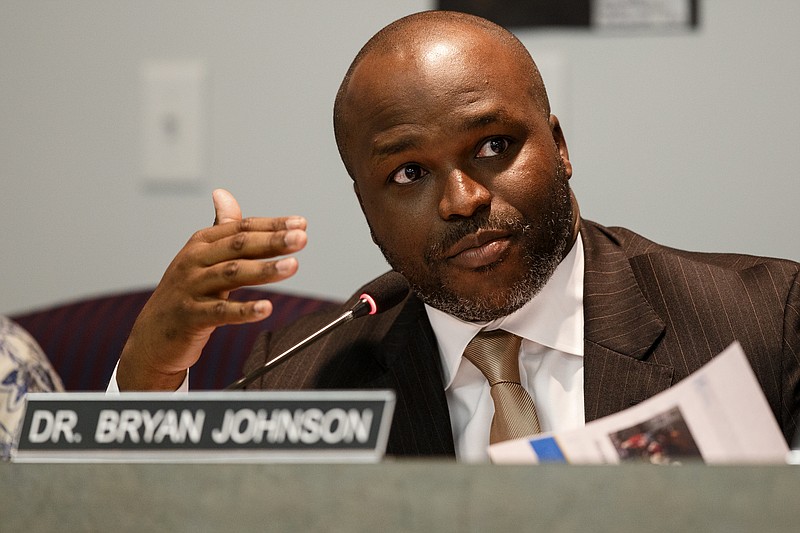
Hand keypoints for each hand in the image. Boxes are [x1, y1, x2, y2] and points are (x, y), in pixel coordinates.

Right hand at [117, 189, 306, 390]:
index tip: (300, 224)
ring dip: (264, 270)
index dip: (272, 225)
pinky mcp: (190, 316)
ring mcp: (191, 287)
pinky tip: (266, 308)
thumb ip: (220, 228)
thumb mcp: (201, 257)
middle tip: (301, 239)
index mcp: (202, 243)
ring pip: (231, 274)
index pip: (241, 228)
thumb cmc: (186, 294)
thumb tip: (223, 193)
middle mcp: (194, 260)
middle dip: (272, 241)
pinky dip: (244, 310)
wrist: (154, 336)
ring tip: (292, 266)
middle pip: (238, 246)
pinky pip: (220, 312)